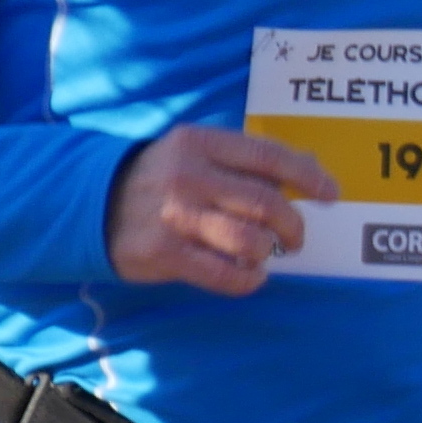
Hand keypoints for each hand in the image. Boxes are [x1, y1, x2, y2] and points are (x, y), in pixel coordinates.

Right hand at [107, 124, 335, 295]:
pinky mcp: (163, 253)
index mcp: (201, 143)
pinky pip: (224, 274)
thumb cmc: (160, 177)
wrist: (91, 203)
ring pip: (250, 241)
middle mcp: (189, 176)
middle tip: (296, 236)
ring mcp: (176, 216)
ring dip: (267, 252)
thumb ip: (240, 159)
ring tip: (263, 254)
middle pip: (267, 203)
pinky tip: (249, 275)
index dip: (308, 176)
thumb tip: (305, 173)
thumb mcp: (193, 151)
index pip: (269, 157)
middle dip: (293, 225)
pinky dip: (247, 280)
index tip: (330, 194)